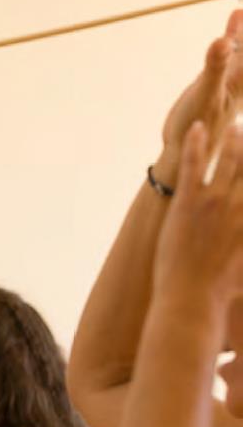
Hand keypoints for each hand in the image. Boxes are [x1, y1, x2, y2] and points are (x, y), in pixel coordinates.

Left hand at [153, 122, 242, 309]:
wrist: (192, 298)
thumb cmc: (220, 290)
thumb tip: (241, 250)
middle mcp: (242, 209)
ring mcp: (215, 204)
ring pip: (231, 161)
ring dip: (234, 142)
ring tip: (234, 129)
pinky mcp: (188, 204)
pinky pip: (195, 165)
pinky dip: (199, 144)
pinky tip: (198, 128)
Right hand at [154, 10, 242, 186]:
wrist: (186, 153)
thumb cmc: (198, 125)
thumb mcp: (206, 93)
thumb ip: (216, 66)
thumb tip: (224, 41)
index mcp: (241, 78)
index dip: (242, 33)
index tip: (241, 12)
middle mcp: (236, 79)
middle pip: (242, 51)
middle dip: (241, 34)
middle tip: (239, 12)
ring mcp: (225, 84)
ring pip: (235, 54)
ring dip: (236, 36)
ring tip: (236, 16)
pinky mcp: (212, 90)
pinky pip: (222, 63)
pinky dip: (224, 48)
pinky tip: (221, 45)